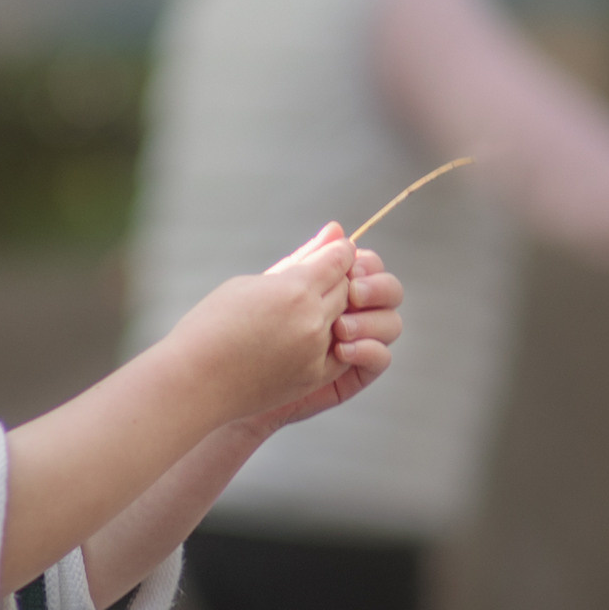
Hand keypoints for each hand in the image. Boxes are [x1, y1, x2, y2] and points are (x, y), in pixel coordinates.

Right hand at [160, 230, 357, 427]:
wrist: (193, 383)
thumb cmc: (211, 325)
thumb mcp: (248, 284)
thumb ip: (296, 261)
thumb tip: (334, 231)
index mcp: (294, 290)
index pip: (339, 259)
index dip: (335, 252)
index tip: (324, 254)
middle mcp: (312, 321)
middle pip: (346, 288)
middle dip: (333, 281)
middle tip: (306, 284)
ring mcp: (316, 353)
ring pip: (344, 319)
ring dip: (328, 311)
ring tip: (295, 313)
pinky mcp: (314, 378)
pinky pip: (339, 351)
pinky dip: (328, 340)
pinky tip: (299, 337)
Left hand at [245, 246, 403, 431]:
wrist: (218, 380)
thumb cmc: (239, 334)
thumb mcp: (273, 293)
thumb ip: (306, 262)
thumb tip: (336, 229)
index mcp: (328, 290)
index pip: (367, 268)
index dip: (365, 264)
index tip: (349, 265)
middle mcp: (346, 316)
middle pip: (387, 291)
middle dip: (375, 287)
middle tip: (354, 293)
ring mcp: (350, 347)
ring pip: (389, 323)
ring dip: (371, 320)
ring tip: (339, 328)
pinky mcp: (347, 378)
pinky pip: (380, 361)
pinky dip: (370, 350)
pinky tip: (343, 349)